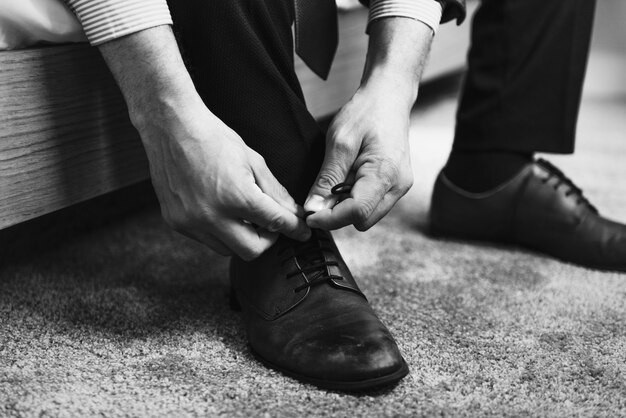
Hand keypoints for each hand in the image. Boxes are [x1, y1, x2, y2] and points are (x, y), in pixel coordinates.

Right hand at [98, 26, 308, 259]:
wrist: (171, 127)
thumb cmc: (213, 138)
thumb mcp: (252, 160)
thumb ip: (275, 191)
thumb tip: (293, 213)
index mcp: (236, 197)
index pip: (275, 223)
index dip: (294, 229)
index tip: (302, 233)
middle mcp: (211, 216)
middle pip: (251, 251)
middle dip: (267, 240)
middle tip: (270, 225)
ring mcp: (190, 222)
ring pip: (228, 250)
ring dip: (242, 239)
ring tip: (245, 217)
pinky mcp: (176, 223)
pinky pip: (206, 240)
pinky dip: (220, 232)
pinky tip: (222, 213)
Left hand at [303, 79, 413, 230]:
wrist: (389, 97)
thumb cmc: (366, 112)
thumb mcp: (339, 141)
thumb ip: (327, 178)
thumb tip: (314, 207)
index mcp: (386, 174)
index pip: (356, 213)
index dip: (329, 219)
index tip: (309, 215)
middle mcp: (398, 186)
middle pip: (363, 220)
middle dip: (339, 214)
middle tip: (322, 193)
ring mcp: (400, 187)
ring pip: (368, 216)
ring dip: (347, 206)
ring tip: (338, 179)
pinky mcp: (397, 185)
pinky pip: (373, 204)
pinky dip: (356, 199)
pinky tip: (349, 179)